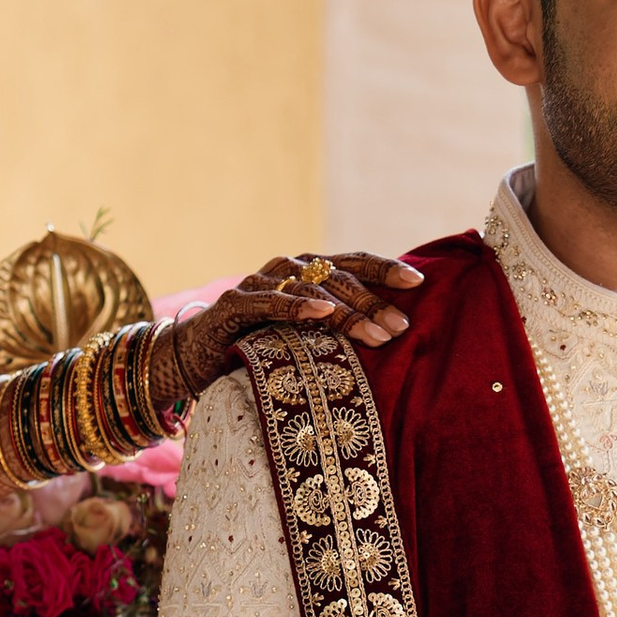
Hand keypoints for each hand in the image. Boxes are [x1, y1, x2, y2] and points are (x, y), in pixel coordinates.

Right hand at [162, 253, 423, 400]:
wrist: (197, 353)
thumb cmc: (258, 345)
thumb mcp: (306, 337)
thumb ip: (339, 329)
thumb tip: (393, 340)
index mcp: (309, 272)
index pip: (354, 263)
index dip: (386, 269)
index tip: (419, 283)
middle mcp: (288, 268)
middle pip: (339, 277)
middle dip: (373, 302)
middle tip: (401, 327)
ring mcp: (261, 281)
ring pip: (312, 289)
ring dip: (347, 311)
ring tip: (376, 333)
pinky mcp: (235, 301)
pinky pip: (271, 299)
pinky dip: (297, 305)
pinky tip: (322, 312)